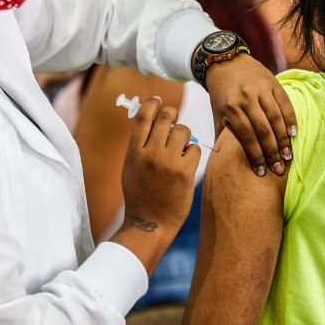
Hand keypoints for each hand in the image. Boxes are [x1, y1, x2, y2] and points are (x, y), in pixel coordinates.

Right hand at [121, 97, 200, 234]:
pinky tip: (186, 164)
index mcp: (134, 152)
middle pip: (166, 117)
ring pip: (183, 131)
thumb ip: (139, 145)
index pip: (144, 116)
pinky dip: (192, 153)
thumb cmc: (140, 195)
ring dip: (183, 135)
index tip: (158, 101)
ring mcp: (168, 162)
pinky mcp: (185, 172)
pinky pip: (194, 148)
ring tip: (179, 148)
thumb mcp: (130, 167)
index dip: (152, 104)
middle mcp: (150, 154)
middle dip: (172, 114)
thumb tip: (151, 119)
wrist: (149, 224)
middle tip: (173, 119)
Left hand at [206, 54, 295, 176]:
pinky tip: (294, 134)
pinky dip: (291, 119)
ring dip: (283, 140)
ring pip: (276, 118)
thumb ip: (223, 136)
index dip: (255, 156)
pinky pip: (285, 104)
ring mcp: (261, 89)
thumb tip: (224, 163)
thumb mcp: (218, 114)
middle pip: (263, 130)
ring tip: (287, 157)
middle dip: (271, 152)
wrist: (226, 63)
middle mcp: (246, 97)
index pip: (246, 136)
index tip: (261, 172)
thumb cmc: (222, 94)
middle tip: (278, 170)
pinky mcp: (273, 83)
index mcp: (231, 107)